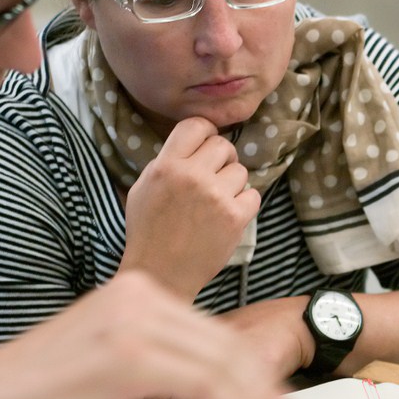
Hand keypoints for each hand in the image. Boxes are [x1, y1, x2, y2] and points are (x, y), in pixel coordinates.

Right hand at [0, 270, 297, 398]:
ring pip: (219, 364)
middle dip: (262, 384)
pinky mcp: (130, 357)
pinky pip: (200, 382)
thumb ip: (150, 348)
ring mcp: (135, 323)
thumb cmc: (39, 384)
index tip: (273, 392)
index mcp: (136, 290)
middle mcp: (139, 297)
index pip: (210, 329)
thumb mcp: (105, 349)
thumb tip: (195, 369)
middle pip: (223, 344)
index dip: (249, 365)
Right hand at [119, 117, 259, 299]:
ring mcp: (216, 196)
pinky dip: (244, 204)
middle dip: (222, 159)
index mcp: (166, 165)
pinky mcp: (235, 217)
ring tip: (216, 202)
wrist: (160, 273)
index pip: (196, 125)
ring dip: (233, 184)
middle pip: (223, 145)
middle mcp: (192, 175)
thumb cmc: (149, 231)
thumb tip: (195, 144)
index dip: (206, 132)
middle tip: (214, 177)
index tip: (206, 145)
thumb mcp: (143, 187)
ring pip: (241, 171)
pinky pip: (254, 195)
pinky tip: (228, 215)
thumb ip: (168, 161)